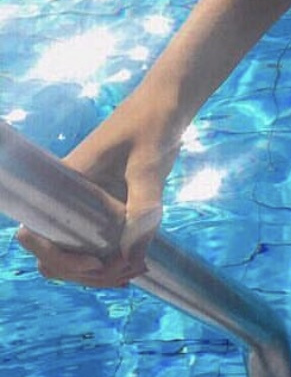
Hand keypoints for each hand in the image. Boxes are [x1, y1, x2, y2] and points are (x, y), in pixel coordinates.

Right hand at [15, 102, 180, 288]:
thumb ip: (142, 207)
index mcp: (65, 184)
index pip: (36, 234)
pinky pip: (95, 245)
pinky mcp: (104, 209)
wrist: (168, 102)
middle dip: (85, 273)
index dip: (60, 258)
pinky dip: (110, 261)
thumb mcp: (148, 164)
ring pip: (73, 254)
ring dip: (99, 272)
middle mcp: (67, 199)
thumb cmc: (153, 123)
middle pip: (54, 254)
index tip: (97, 262)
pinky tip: (133, 265)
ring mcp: (85, 206)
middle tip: (126, 272)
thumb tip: (132, 255)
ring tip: (133, 271)